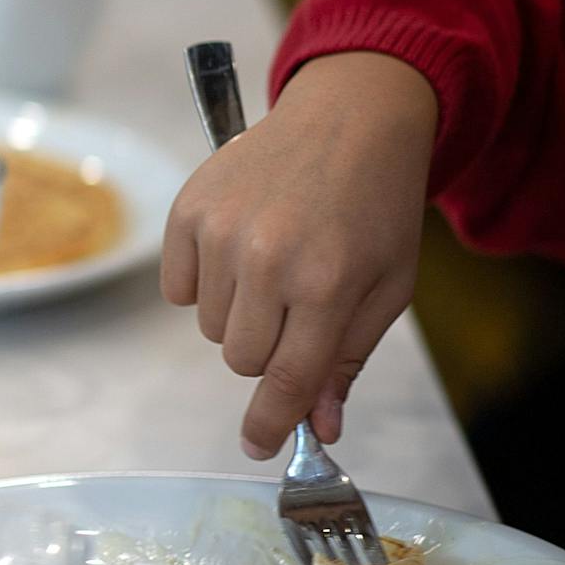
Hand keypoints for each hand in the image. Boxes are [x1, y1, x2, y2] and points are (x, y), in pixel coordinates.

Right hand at [160, 51, 437, 457]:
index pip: (286, 380)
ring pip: (208, 328)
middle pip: (239, 359)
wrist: (350, 117)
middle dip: (267, 349)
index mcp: (327, 284)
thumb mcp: (387, 287)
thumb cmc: (376, 207)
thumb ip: (346, 359)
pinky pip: (177, 290)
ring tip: (271, 266)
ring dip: (238, 314)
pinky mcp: (188, 209)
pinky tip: (238, 247)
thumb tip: (319, 427)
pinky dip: (203, 283)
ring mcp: (221, 231)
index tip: (257, 447)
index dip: (269, 423)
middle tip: (295, 308)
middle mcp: (268, 259)